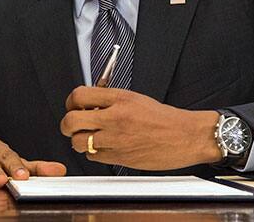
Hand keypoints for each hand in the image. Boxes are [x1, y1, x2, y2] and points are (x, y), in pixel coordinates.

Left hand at [60, 86, 221, 169]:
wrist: (185, 136)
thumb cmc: (164, 119)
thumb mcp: (136, 99)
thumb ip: (111, 100)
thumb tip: (89, 104)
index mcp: (120, 98)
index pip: (79, 95)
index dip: (71, 102)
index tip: (73, 105)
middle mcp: (115, 117)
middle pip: (71, 121)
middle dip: (67, 124)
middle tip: (73, 125)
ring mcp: (116, 139)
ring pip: (78, 142)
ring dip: (80, 141)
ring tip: (91, 137)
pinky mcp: (120, 158)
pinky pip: (93, 157)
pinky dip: (94, 153)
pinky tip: (105, 147)